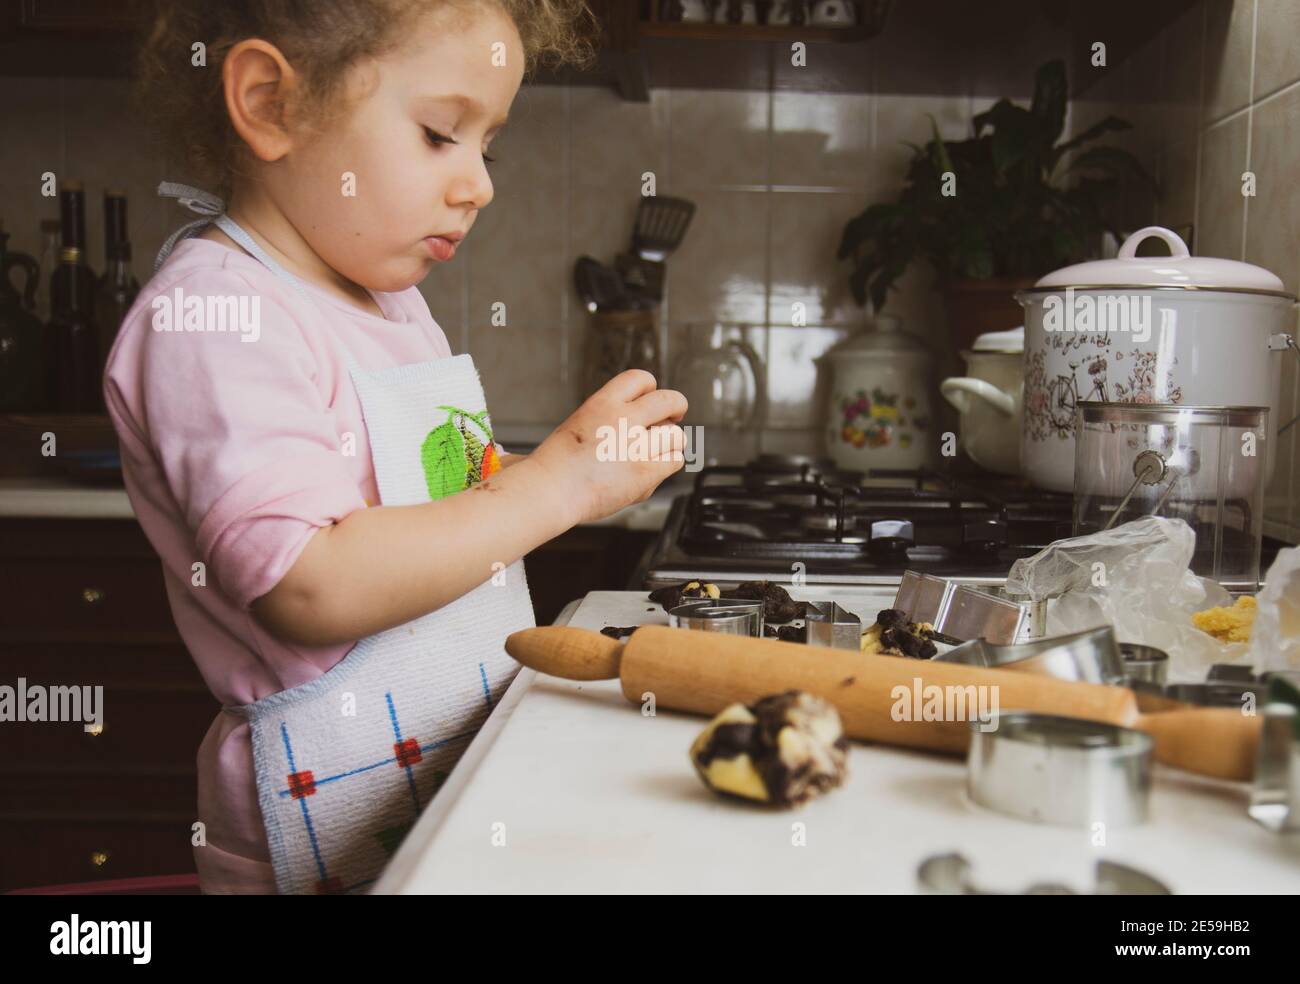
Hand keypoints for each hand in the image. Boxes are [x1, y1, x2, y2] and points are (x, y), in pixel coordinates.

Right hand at [530, 370, 687, 525]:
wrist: (550, 490)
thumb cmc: (558, 465)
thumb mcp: (578, 424)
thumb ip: (609, 419)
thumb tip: (638, 423)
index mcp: (602, 403)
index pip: (640, 378)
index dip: (651, 387)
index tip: (652, 398)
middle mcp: (622, 420)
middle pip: (669, 400)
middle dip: (677, 406)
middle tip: (676, 415)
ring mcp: (636, 446)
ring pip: (676, 436)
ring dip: (671, 444)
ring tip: (657, 453)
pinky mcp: (645, 472)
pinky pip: (674, 462)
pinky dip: (666, 467)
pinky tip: (650, 472)